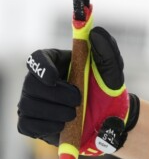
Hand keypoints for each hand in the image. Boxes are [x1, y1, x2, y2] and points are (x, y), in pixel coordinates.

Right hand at [17, 26, 138, 155]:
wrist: (109, 118)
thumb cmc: (107, 89)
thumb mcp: (112, 69)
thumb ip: (106, 50)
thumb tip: (95, 31)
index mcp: (56, 62)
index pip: (37, 58)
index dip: (41, 68)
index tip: (54, 77)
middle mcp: (40, 80)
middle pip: (31, 84)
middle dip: (56, 95)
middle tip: (78, 101)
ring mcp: (32, 101)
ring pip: (29, 105)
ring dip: (55, 112)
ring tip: (75, 114)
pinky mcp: (31, 123)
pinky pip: (28, 125)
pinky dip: (47, 127)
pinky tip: (63, 126)